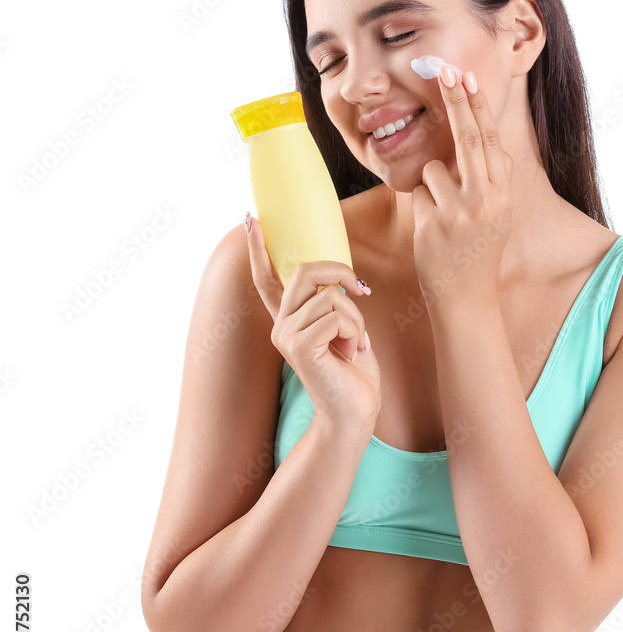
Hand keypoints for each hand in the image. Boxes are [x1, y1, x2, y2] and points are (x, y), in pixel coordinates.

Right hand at [244, 214, 380, 430]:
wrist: (354, 411)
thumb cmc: (354, 372)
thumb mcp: (345, 328)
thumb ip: (334, 303)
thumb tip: (341, 280)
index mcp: (290, 319)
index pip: (267, 279)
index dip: (259, 248)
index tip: (250, 219)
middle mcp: (282, 325)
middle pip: (307, 271)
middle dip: (343, 274)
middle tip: (363, 292)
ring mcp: (287, 336)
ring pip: (330, 296)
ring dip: (356, 317)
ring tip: (355, 343)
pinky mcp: (300, 347)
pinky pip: (336, 317)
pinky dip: (355, 332)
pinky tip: (351, 353)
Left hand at [411, 66, 513, 308]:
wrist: (466, 298)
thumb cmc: (477, 251)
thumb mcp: (496, 213)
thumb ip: (488, 178)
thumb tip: (476, 138)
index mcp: (504, 193)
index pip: (491, 140)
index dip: (477, 107)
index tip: (465, 78)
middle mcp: (487, 199)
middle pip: (468, 138)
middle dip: (453, 101)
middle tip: (439, 70)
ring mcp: (460, 211)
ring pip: (434, 169)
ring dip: (432, 185)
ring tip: (445, 218)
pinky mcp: (434, 223)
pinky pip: (419, 194)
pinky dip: (423, 205)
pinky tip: (434, 231)